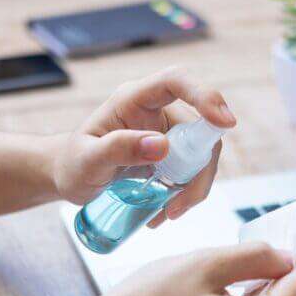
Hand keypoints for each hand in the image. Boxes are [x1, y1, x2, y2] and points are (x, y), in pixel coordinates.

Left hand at [51, 67, 235, 225]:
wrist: (71, 176)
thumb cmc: (72, 164)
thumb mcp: (88, 161)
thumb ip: (119, 149)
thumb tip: (162, 145)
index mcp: (134, 99)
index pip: (176, 82)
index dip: (205, 95)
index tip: (224, 122)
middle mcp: (157, 110)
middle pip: (200, 129)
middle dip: (199, 169)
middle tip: (180, 204)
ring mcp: (168, 132)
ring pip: (202, 154)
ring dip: (195, 186)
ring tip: (168, 213)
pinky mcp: (173, 153)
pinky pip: (194, 170)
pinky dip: (187, 193)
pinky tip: (165, 211)